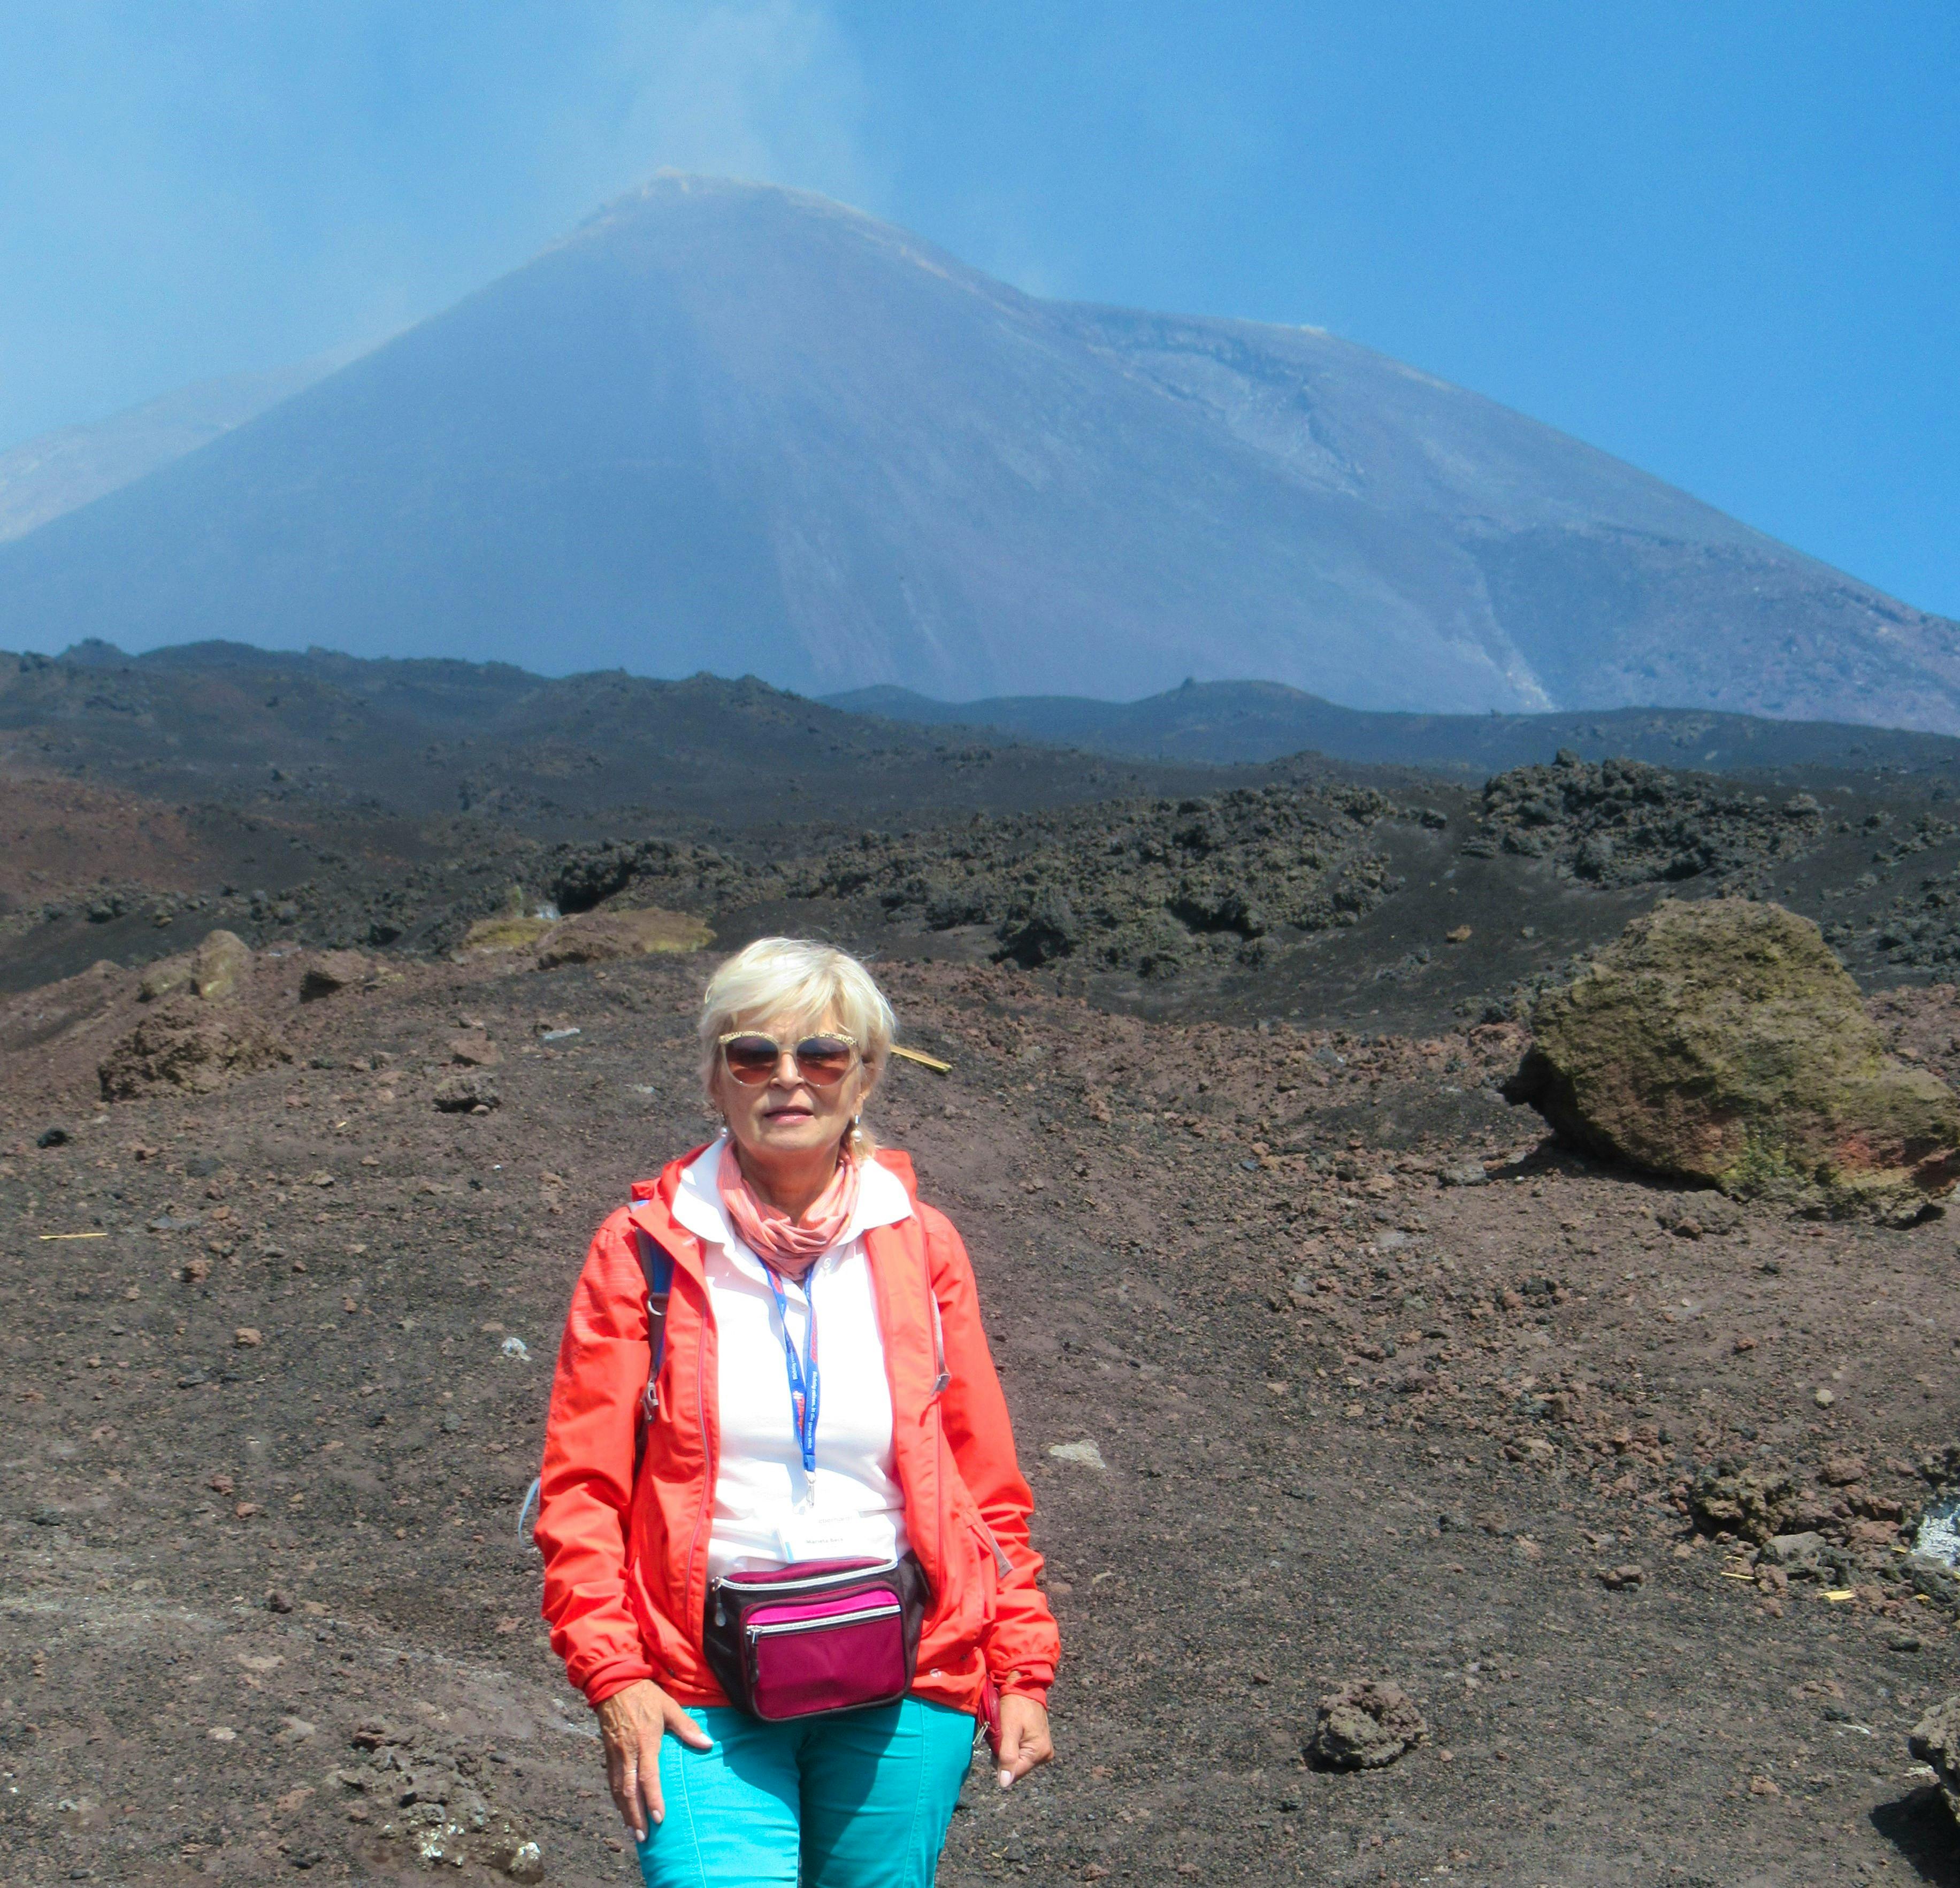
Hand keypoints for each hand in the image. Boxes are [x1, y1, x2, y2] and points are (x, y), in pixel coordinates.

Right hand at [595, 1679, 712, 1838]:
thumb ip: (687, 1727)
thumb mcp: (669, 1707)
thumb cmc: (645, 1695)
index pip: (648, 1777)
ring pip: (617, 1790)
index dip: (652, 1799)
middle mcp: (627, 1753)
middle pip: (629, 1791)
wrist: (613, 1684)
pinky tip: (623, 1810)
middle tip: (643, 1837)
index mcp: (645, 1742)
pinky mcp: (607, 1754)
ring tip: (633, 1831)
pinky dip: (617, 1799)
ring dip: (625, 1812)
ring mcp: (615, 1755)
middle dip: (635, 1816)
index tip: (659, 1818)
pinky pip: (611, 1782)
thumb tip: (707, 1744)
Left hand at [994, 1694, 1052, 1788]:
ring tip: (1008, 1732)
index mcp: (1039, 1753)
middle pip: (1016, 1767)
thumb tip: (1004, 1784)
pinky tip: (1013, 1733)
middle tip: (1003, 1735)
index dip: (1001, 1762)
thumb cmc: (1015, 1706)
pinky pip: (1021, 1752)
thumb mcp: (1008, 1730)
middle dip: (1005, 1755)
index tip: (998, 1743)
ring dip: (1008, 1750)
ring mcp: (1043, 1750)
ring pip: (1017, 1760)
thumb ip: (1006, 1756)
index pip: (1014, 1773)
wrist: (1024, 1686)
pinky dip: (1013, 1745)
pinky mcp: (1039, 1744)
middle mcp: (1045, 1755)